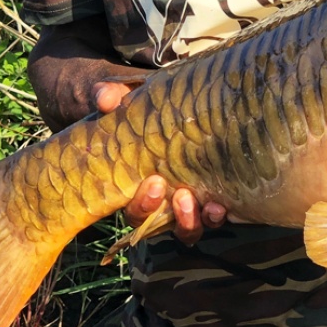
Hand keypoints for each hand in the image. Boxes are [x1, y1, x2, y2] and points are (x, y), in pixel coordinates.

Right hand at [90, 86, 228, 245]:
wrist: (177, 111)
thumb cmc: (147, 112)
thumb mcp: (129, 102)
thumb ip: (112, 98)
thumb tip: (104, 97)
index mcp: (138, 185)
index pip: (136, 209)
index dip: (144, 205)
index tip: (156, 183)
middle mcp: (161, 202)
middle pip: (160, 224)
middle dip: (172, 215)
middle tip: (183, 193)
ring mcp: (186, 204)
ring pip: (187, 229)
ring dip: (194, 221)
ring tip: (209, 205)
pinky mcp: (210, 199)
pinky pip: (211, 219)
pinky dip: (216, 217)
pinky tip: (222, 206)